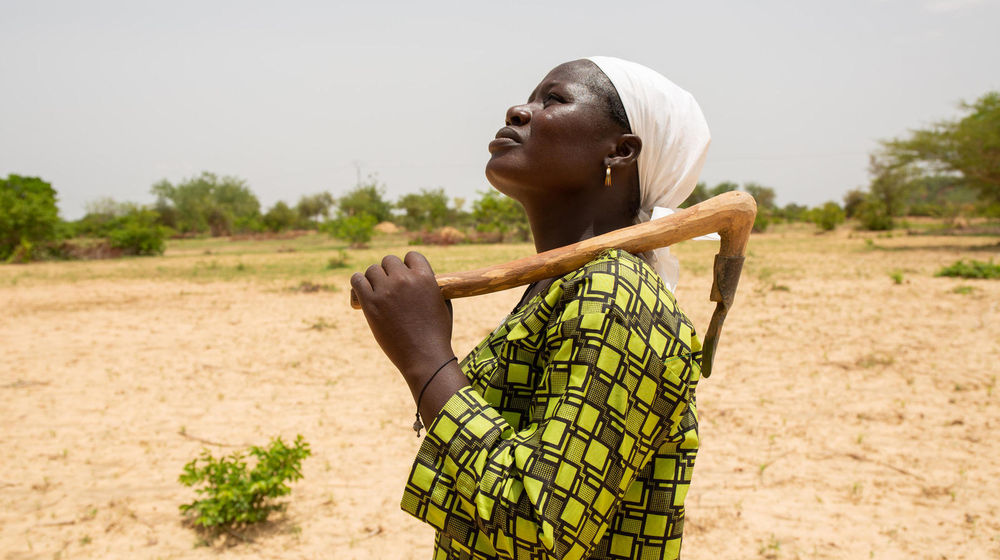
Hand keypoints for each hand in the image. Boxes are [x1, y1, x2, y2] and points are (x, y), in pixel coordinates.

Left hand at [350, 252, 454, 381]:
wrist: (425, 357)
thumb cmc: (437, 334)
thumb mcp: (442, 304)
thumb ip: (431, 287)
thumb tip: (422, 278)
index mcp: (425, 277)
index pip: (411, 256)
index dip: (408, 265)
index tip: (406, 275)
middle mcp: (404, 280)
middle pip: (389, 261)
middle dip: (390, 272)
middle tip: (390, 286)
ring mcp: (386, 291)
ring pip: (372, 270)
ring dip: (374, 278)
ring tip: (376, 290)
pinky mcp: (370, 303)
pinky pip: (357, 281)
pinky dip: (358, 283)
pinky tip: (362, 289)